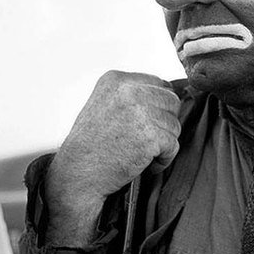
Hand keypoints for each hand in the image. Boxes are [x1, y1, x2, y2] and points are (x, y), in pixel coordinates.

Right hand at [44, 72, 179, 244]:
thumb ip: (133, 95)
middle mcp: (129, 90)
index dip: (157, 107)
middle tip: (143, 140)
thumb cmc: (91, 145)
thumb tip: (173, 94)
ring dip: (163, 142)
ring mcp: (141, 111)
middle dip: (163, 123)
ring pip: (175, 124)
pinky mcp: (151, 134)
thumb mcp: (106, 105)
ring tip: (140, 153)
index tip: (143, 124)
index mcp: (117, 79)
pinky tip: (144, 163)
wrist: (78, 174)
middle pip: (172, 101)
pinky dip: (163, 159)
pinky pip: (173, 145)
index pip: (159, 84)